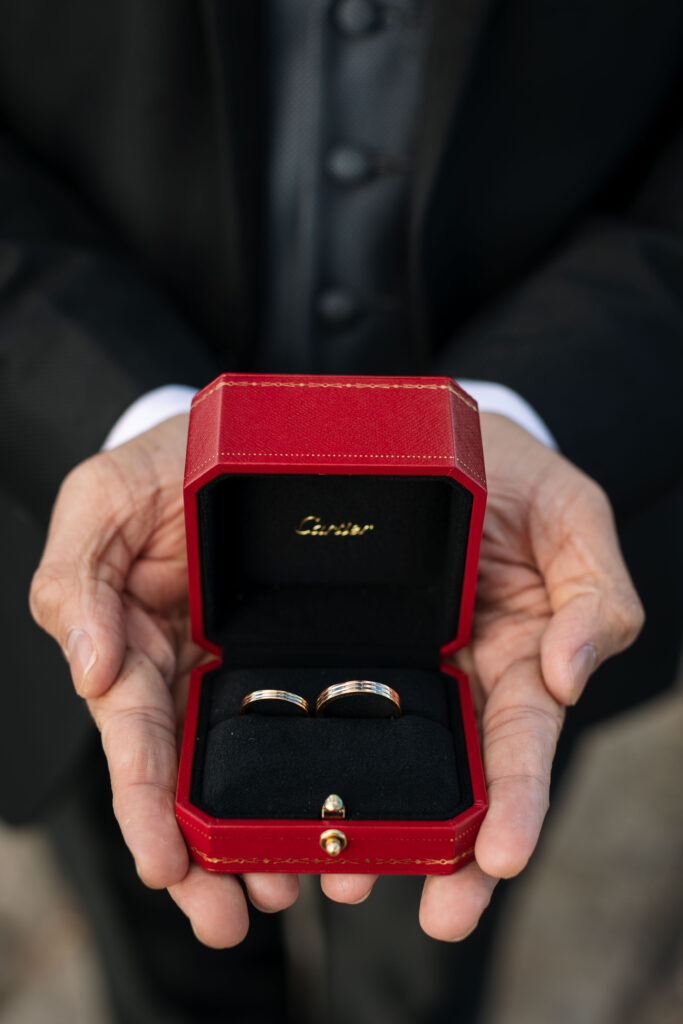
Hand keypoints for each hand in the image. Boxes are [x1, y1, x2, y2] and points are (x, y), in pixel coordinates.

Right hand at [30, 414, 298, 945]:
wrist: (249, 428)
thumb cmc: (166, 462)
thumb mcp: (102, 500)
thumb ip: (75, 578)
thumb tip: (90, 671)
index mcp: (144, 647)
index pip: (137, 740)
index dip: (144, 805)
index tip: (165, 866)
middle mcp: (201, 673)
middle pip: (200, 780)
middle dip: (211, 855)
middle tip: (238, 917)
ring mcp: (263, 669)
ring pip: (268, 769)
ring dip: (280, 835)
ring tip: (312, 886)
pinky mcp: (324, 654)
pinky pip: (331, 722)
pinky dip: (340, 776)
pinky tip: (368, 820)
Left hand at [321, 413, 643, 937]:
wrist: (432, 435)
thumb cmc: (508, 473)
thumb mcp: (570, 516)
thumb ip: (595, 595)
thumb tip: (570, 675)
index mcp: (513, 657)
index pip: (522, 744)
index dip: (519, 801)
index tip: (500, 858)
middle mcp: (451, 679)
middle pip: (454, 781)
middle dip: (451, 852)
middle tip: (435, 913)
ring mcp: (389, 670)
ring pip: (379, 765)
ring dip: (367, 827)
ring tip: (341, 880)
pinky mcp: (331, 651)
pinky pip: (316, 713)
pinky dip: (302, 765)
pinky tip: (277, 813)